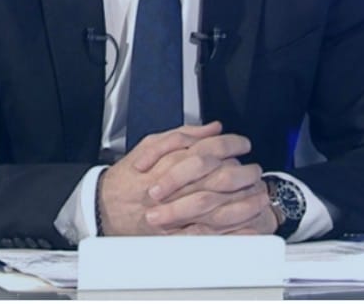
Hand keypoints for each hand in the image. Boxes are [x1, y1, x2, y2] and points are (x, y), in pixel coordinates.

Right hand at [97, 122, 275, 235]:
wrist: (104, 207)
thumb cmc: (127, 177)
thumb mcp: (150, 144)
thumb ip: (183, 135)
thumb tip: (213, 128)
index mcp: (169, 161)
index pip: (209, 149)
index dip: (232, 145)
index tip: (244, 145)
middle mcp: (174, 186)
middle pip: (218, 177)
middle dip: (243, 174)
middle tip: (256, 171)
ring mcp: (175, 211)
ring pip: (217, 205)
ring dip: (242, 202)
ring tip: (259, 196)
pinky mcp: (175, 233)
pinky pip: (209, 234)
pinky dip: (230, 232)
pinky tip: (247, 228)